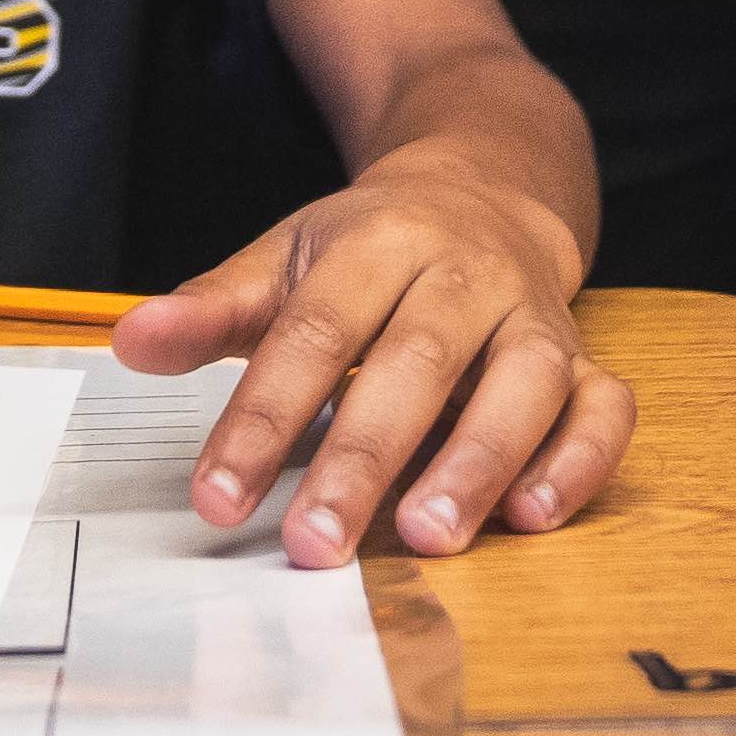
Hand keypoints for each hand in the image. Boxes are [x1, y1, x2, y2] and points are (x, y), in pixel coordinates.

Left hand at [118, 148, 629, 569]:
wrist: (484, 190)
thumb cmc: (369, 250)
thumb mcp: (286, 260)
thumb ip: (214, 307)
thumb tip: (132, 342)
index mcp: (381, 241)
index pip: (314, 333)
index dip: (261, 418)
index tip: (216, 499)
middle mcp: (466, 274)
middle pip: (415, 365)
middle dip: (363, 460)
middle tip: (314, 545)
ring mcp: (535, 317)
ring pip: (523, 385)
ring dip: (479, 463)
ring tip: (429, 538)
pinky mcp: (585, 359)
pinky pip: (603, 408)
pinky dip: (580, 461)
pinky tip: (532, 517)